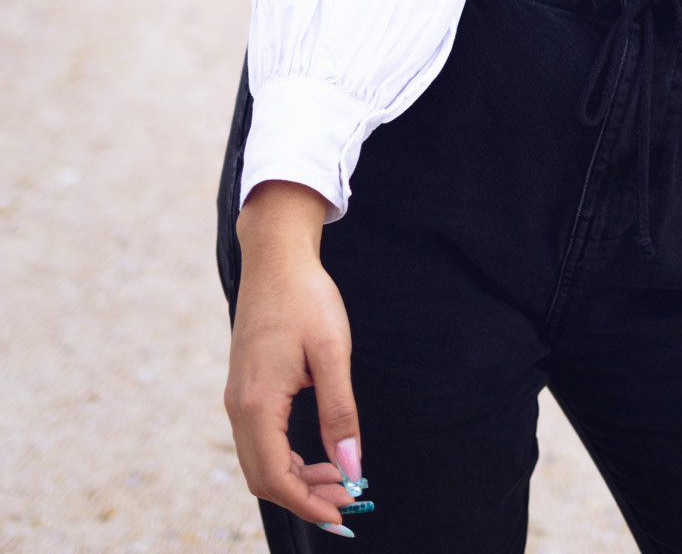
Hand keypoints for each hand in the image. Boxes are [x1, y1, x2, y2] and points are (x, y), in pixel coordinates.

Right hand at [225, 181, 362, 530]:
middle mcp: (238, 407)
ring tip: (339, 478)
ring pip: (259, 463)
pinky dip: (286, 459)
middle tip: (347, 501)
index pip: (276, 478)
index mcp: (257, 402)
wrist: (275, 257)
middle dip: (304, 497)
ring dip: (296, 480)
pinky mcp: (243, 389)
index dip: (309, 504)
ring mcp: (237, 398)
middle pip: (263, 479)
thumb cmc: (306, 298)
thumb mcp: (332, 353)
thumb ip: (340, 413)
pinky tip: (318, 453)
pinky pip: (258, 442)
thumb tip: (353, 468)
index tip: (343, 516)